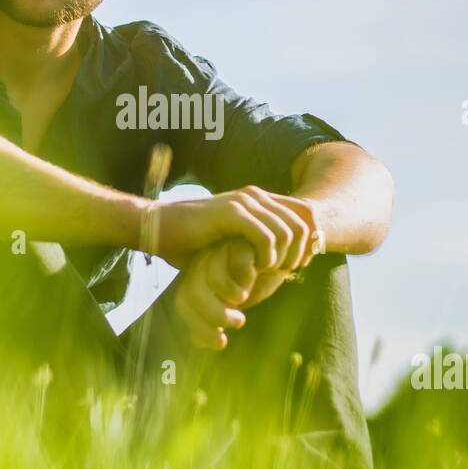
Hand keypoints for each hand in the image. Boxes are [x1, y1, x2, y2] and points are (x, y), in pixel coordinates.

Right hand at [150, 185, 320, 272]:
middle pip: (304, 225)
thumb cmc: (193, 242)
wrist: (158, 230)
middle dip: (300, 253)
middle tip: (284, 273)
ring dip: (283, 258)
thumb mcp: (234, 242)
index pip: (305, 215)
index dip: (308, 242)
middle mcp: (256, 195)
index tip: (294, 265)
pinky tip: (257, 269)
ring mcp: (244, 202)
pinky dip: (267, 257)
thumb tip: (291, 256)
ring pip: (288, 232)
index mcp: (260, 199)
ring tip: (267, 272)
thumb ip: (259, 242)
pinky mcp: (231, 214)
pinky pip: (267, 237)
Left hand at [172, 242, 248, 350]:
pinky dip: (249, 278)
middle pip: (193, 292)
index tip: (221, 343)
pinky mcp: (242, 241)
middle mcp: (204, 262)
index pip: (183, 302)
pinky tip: (257, 280)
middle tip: (239, 322)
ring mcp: (221, 249)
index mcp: (197, 276)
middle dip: (216, 315)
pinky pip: (240, 265)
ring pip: (214, 278)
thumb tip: (198, 342)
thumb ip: (215, 317)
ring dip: (233, 297)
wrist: (278, 254)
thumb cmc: (253, 281)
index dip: (199, 327)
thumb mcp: (234, 303)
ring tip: (245, 297)